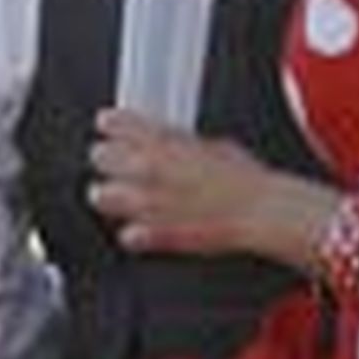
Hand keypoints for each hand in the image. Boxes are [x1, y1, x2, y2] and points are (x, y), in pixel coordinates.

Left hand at [89, 109, 267, 257]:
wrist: (258, 211)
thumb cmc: (244, 178)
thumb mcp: (212, 145)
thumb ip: (180, 143)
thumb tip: (170, 143)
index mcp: (162, 141)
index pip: (115, 123)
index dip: (111, 124)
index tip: (108, 126)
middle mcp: (147, 168)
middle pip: (100, 157)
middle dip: (107, 159)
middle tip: (113, 161)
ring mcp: (147, 203)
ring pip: (101, 196)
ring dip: (108, 194)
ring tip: (113, 194)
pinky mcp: (153, 235)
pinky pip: (126, 234)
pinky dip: (132, 232)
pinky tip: (140, 228)